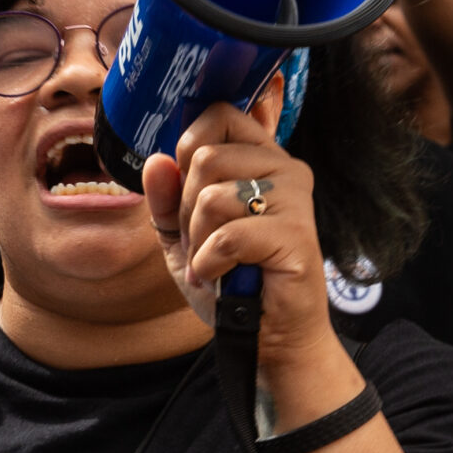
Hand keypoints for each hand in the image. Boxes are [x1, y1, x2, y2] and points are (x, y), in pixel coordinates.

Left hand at [140, 78, 337, 369]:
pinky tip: (222, 277)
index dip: (189, 148)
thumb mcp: (185, 237)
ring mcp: (295, 201)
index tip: (191, 192)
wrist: (269, 336)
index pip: (219, 115)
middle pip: (206, 157)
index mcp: (262, 160)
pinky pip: (227, 236)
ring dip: (199, 240)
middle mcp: (285, 170)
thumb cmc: (232, 282)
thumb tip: (156, 161)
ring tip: (215, 263)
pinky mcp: (296, 236)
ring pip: (212, 196)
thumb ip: (166, 199)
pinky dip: (211, 263)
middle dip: (187, 209)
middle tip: (204, 243)